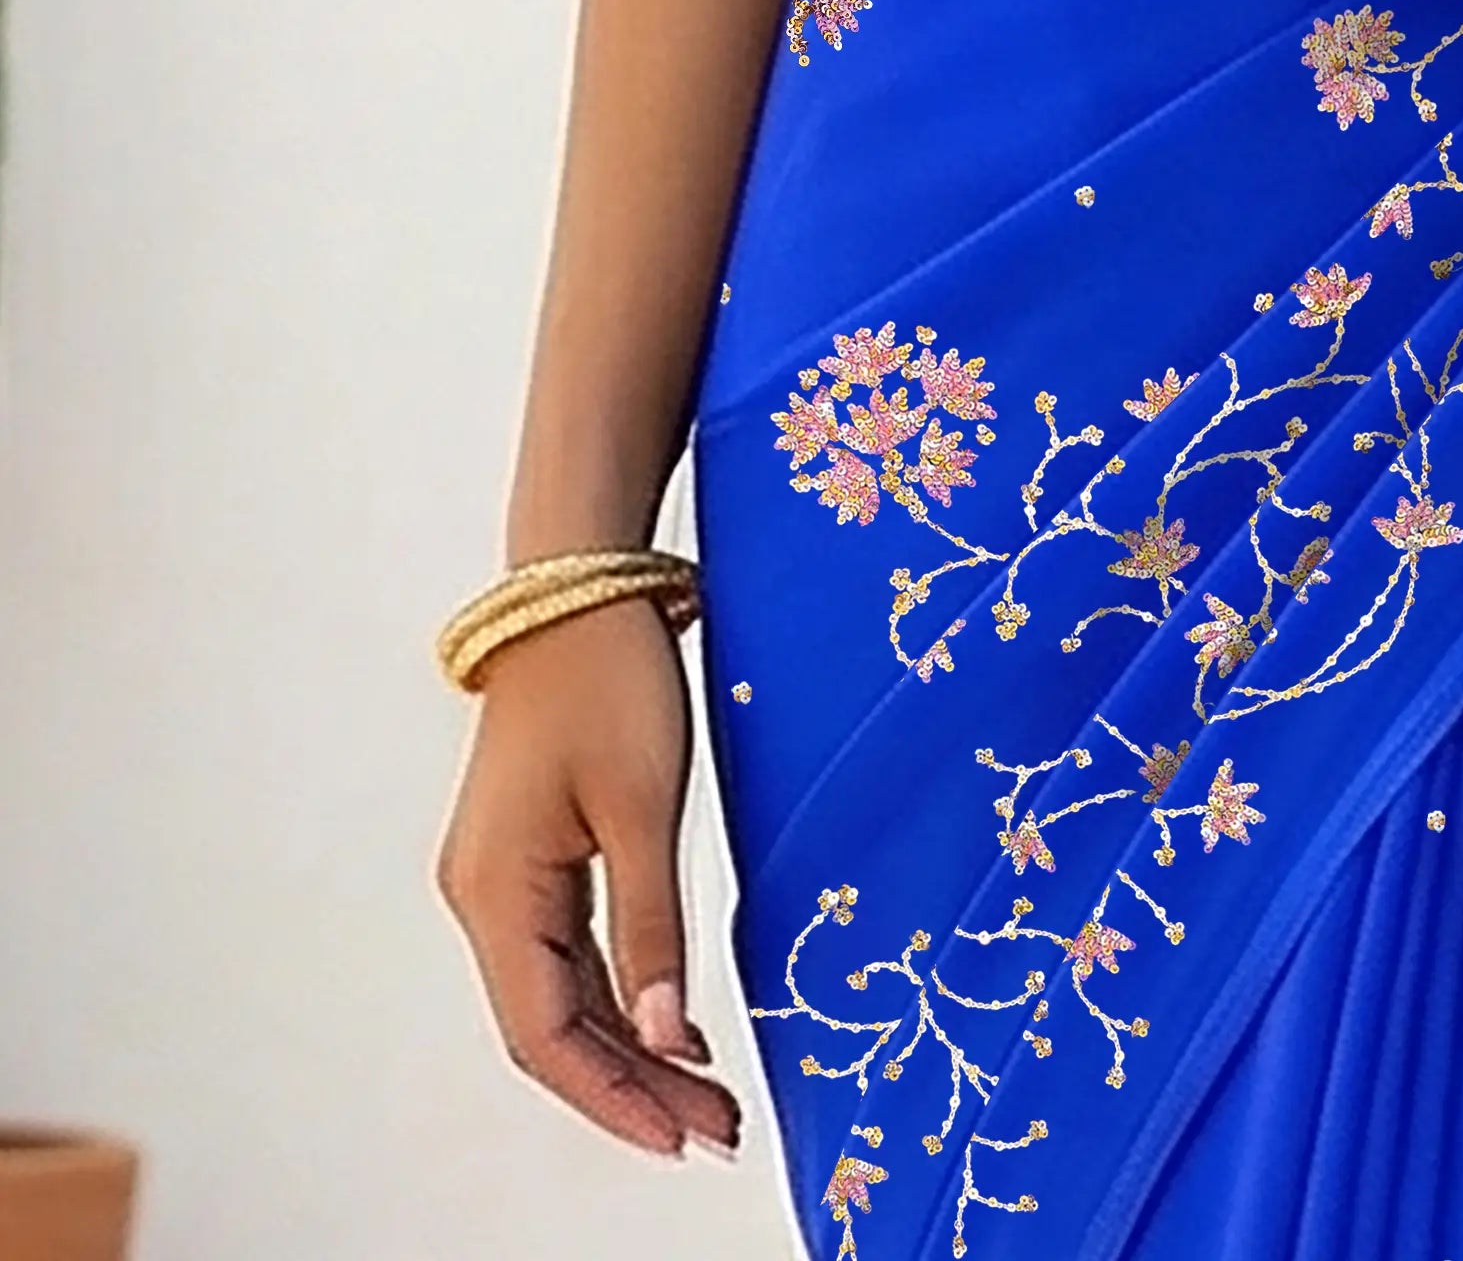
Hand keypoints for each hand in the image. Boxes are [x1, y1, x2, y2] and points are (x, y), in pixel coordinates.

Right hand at [434, 597, 744, 1163]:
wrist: (576, 583)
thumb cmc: (609, 679)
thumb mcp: (643, 806)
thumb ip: (652, 928)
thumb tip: (669, 1036)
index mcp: (495, 892)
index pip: (545, 1036)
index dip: (613, 1098)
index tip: (681, 1139)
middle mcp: (482, 897)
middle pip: (552, 1027)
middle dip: (633, 1087)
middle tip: (718, 1130)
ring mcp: (501, 878)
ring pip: (562, 995)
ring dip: (631, 1048)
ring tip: (709, 1097)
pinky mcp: (529, 856)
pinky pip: (568, 952)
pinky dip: (620, 995)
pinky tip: (674, 1027)